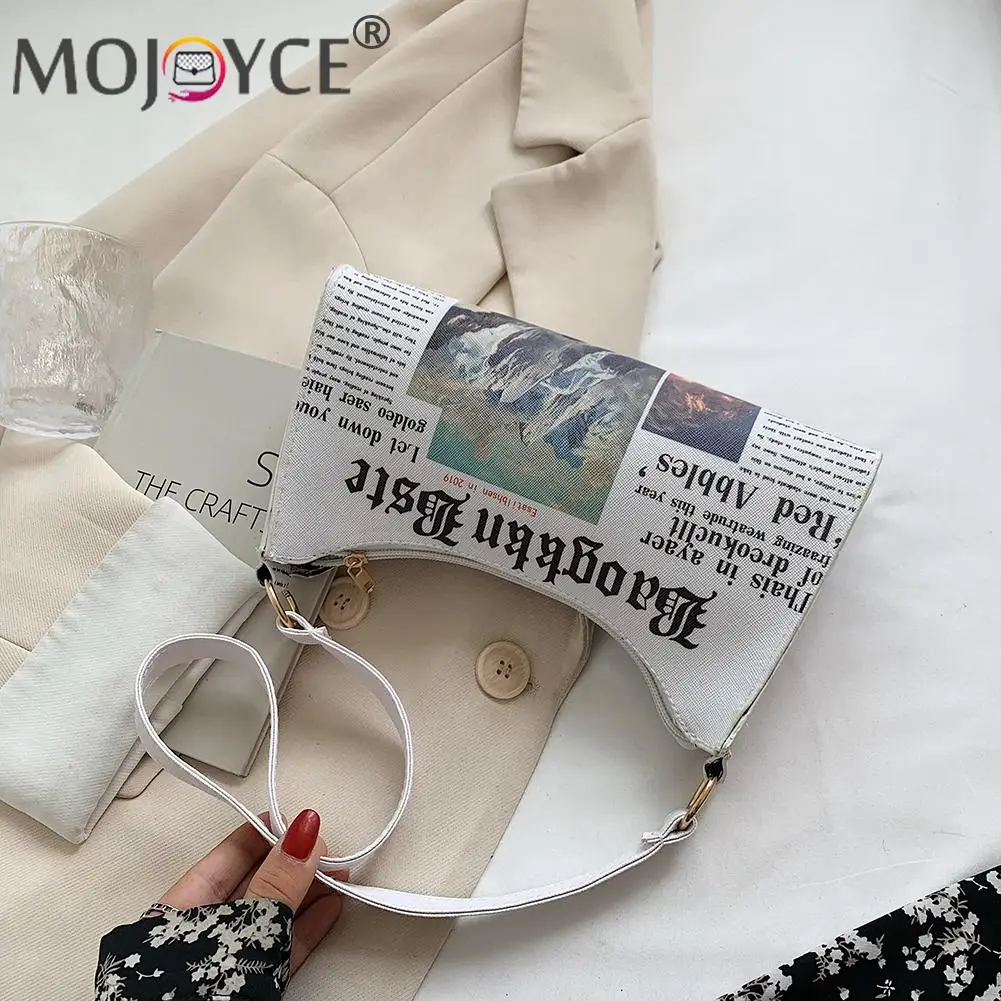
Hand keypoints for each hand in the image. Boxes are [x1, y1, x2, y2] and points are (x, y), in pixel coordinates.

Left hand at [157, 809, 345, 974]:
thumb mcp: (236, 939)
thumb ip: (273, 887)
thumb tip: (301, 836)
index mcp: (167, 920)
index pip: (221, 860)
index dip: (263, 836)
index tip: (300, 821)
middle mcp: (189, 943)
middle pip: (247, 887)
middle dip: (290, 863)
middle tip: (326, 847)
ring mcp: (217, 968)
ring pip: (267, 919)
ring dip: (305, 894)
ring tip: (337, 873)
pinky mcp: (244, 991)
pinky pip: (278, 949)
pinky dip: (306, 928)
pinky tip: (328, 910)